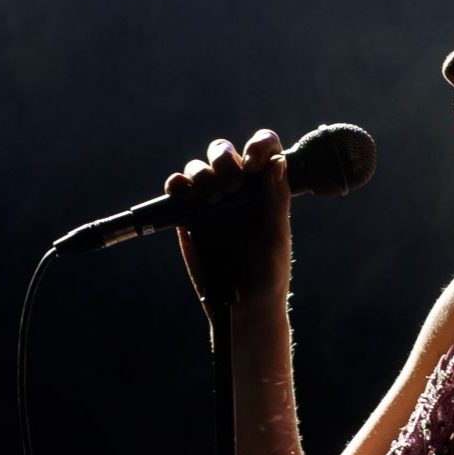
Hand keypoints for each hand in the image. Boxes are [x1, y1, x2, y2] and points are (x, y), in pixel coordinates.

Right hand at [163, 129, 291, 309]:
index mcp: (265, 188)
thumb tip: (277, 163)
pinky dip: (175, 185)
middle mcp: (237, 189)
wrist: (242, 308)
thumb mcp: (277, 237)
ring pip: (198, 168)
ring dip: (202, 174)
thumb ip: (276, 199)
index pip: (264, 149)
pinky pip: (176, 190)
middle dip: (224, 159)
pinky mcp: (186, 216)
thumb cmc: (268, 273)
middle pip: (224, 152)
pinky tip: (181, 193)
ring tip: (212, 200)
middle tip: (232, 186)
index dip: (259, 146)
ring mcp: (209, 201)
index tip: (255, 164)